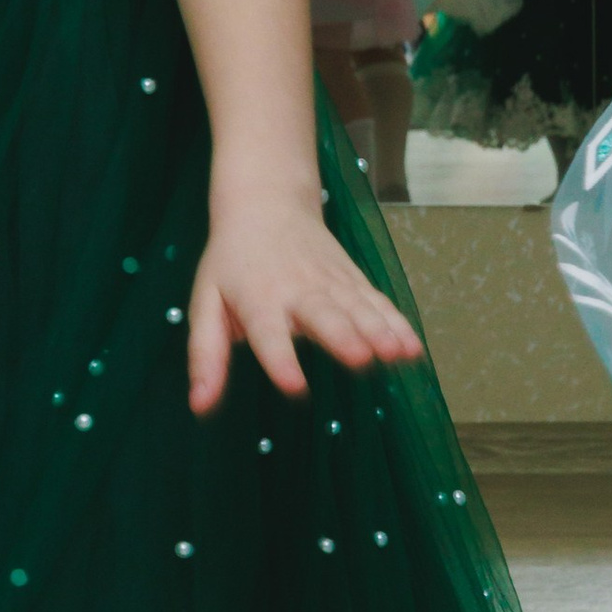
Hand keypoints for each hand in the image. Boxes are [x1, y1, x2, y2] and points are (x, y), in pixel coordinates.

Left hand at [185, 198, 421, 411]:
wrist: (266, 203)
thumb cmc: (230, 263)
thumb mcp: (205, 303)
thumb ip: (206, 355)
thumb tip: (199, 407)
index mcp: (256, 299)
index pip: (267, 332)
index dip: (280, 359)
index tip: (295, 387)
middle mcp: (297, 290)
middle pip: (322, 314)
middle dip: (342, 336)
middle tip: (360, 358)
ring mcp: (330, 282)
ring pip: (357, 307)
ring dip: (379, 331)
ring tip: (398, 355)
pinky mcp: (353, 280)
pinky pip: (376, 302)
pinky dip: (396, 323)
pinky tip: (413, 348)